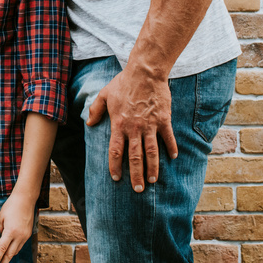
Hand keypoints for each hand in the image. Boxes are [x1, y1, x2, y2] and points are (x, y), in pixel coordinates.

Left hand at [0, 191, 33, 262]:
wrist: (26, 199)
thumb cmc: (12, 206)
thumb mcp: (0, 217)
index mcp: (11, 231)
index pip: (2, 249)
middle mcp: (19, 236)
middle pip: (10, 254)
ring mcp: (25, 236)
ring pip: (15, 251)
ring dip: (8, 258)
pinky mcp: (28, 234)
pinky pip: (20, 246)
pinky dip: (14, 250)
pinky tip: (9, 252)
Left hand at [86, 66, 177, 192]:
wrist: (145, 72)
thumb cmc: (123, 83)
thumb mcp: (105, 94)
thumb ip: (96, 110)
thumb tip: (89, 123)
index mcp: (119, 124)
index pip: (115, 151)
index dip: (115, 166)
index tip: (116, 178)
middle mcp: (134, 128)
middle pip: (135, 157)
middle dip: (136, 175)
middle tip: (137, 190)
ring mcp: (150, 125)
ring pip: (152, 152)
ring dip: (152, 168)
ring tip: (152, 181)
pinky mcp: (163, 120)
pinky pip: (168, 138)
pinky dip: (171, 148)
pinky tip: (173, 157)